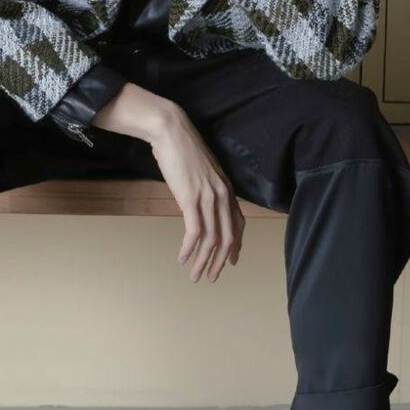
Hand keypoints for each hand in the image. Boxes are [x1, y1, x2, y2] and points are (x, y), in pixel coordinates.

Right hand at [149, 106, 244, 282]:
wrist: (172, 132)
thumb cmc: (182, 149)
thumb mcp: (201, 171)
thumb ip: (206, 188)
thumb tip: (201, 202)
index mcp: (226, 189)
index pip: (238, 224)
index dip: (236, 246)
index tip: (231, 262)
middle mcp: (222, 195)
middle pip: (228, 237)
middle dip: (220, 262)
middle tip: (211, 277)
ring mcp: (208, 198)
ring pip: (212, 239)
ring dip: (203, 261)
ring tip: (195, 276)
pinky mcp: (191, 199)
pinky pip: (194, 232)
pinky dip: (189, 249)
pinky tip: (182, 258)